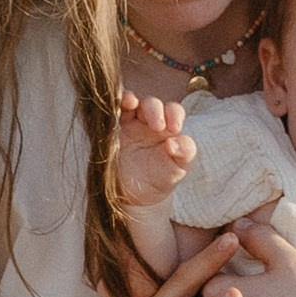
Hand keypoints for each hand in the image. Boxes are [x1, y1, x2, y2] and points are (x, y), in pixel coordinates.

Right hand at [116, 88, 195, 210]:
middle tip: (157, 127)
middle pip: (151, 104)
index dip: (174, 114)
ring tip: (130, 103)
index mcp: (168, 127)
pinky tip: (114, 107)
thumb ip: (184, 153)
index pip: (173, 111)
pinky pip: (111, 112)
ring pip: (130, 102)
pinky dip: (112, 105)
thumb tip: (175, 142)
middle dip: (154, 110)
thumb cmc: (159, 180)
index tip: (174, 128)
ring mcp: (128, 123)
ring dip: (130, 99)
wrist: (133, 196)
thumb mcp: (177, 170)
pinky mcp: (111, 128)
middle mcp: (148, 121)